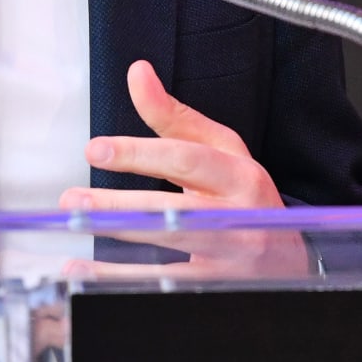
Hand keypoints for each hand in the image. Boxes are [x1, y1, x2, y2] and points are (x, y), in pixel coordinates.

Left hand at [58, 60, 310, 279]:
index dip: (140, 154)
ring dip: (114, 248)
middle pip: (173, 211)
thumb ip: (174, 117)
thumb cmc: (243, 195)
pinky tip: (86, 275)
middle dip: (118, 206)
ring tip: (73, 234)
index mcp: (239, 175)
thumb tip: (137, 72)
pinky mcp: (217, 289)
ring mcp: (230, 260)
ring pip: (168, 253)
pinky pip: (166, 285)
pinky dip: (121, 281)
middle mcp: (238, 218)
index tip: (95, 150)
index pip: (186, 159)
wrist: (289, 258)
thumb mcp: (220, 151)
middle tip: (72, 201)